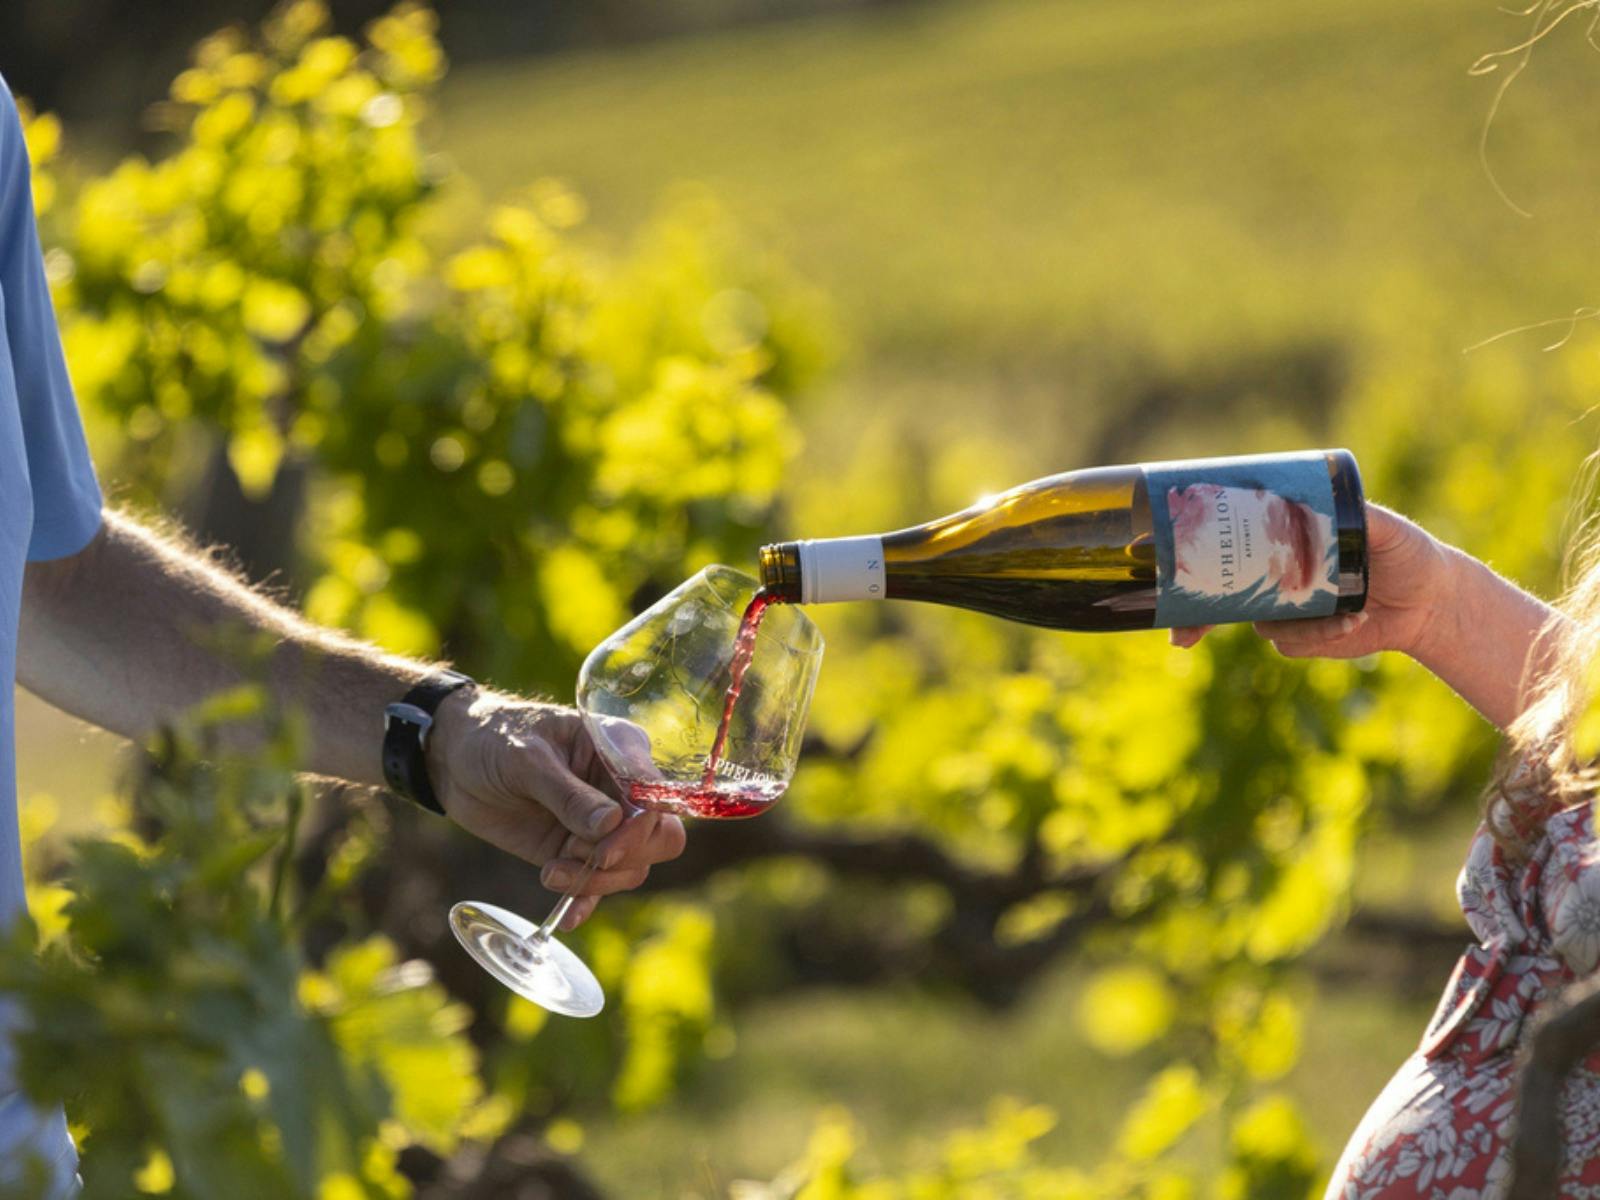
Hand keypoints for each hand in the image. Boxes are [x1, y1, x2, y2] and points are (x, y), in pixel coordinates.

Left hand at [427, 693, 685, 928]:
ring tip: (548, 873)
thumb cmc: (495, 739)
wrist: (456, 760)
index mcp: (620, 750)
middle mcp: (620, 789)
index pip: (654, 797)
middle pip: (659, 838)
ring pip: (630, 868)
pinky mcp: (575, 851)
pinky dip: (584, 902)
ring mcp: (601, 825)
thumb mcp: (527, 759)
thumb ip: (567, 794)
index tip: (604, 852)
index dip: (639, 830)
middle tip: (582, 861)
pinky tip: (566, 918)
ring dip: (594, 880)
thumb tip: (610, 824)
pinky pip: (596, 885)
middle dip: (625, 858)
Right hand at [1169, 502, 1453, 659]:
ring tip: (1350, 616)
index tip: (1154, 565)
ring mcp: (1284, 610)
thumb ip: (1358, 516)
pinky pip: (1290, 645)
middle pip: (1216, 596)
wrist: (1432, 602)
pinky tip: (1357, 624)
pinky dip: (1321, 637)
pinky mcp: (1303, 640)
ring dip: (1294, 626)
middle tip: (1182, 636)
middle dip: (1193, 619)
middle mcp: (1274, 575)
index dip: (1186, 557)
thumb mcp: (1383, 527)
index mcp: (1280, 541)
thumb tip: (1325, 505)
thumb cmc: (1405, 553)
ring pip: (1257, 624)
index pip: (1224, 543)